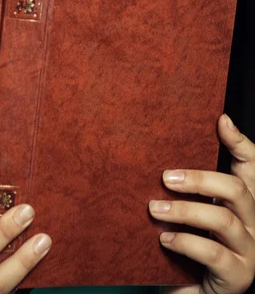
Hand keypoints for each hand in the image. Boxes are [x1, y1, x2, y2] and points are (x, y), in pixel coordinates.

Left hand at [149, 114, 254, 293]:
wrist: (196, 292)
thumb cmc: (195, 245)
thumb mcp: (194, 212)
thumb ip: (191, 185)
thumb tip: (175, 154)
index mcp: (244, 203)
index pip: (252, 166)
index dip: (240, 142)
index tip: (220, 121)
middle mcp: (254, 223)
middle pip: (238, 189)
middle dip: (200, 179)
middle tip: (165, 178)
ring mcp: (250, 251)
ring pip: (223, 220)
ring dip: (185, 212)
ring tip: (154, 209)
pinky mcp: (238, 276)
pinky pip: (213, 254)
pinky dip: (186, 243)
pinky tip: (164, 239)